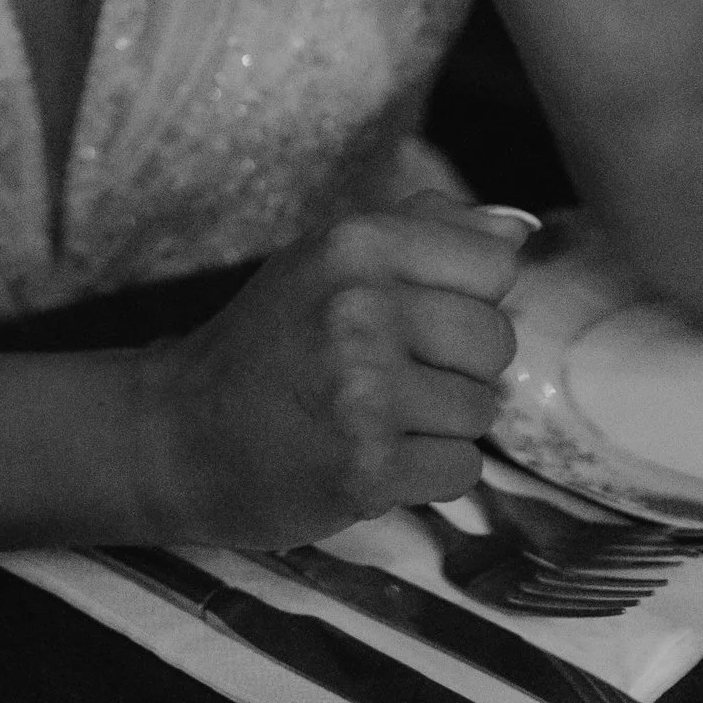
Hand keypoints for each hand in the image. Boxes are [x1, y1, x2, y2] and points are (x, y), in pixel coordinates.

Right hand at [137, 198, 525, 546]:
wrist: (183, 435)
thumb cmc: (270, 342)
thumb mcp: (329, 259)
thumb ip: (425, 230)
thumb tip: (519, 229)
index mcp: (355, 244)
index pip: (496, 264)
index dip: (469, 296)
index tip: (421, 315)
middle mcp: (360, 309)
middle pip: (498, 340)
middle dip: (461, 366)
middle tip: (397, 375)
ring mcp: (364, 393)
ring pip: (483, 411)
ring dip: (441, 424)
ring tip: (377, 417)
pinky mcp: (368, 468)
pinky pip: (461, 471)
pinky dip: (427, 474)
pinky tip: (374, 457)